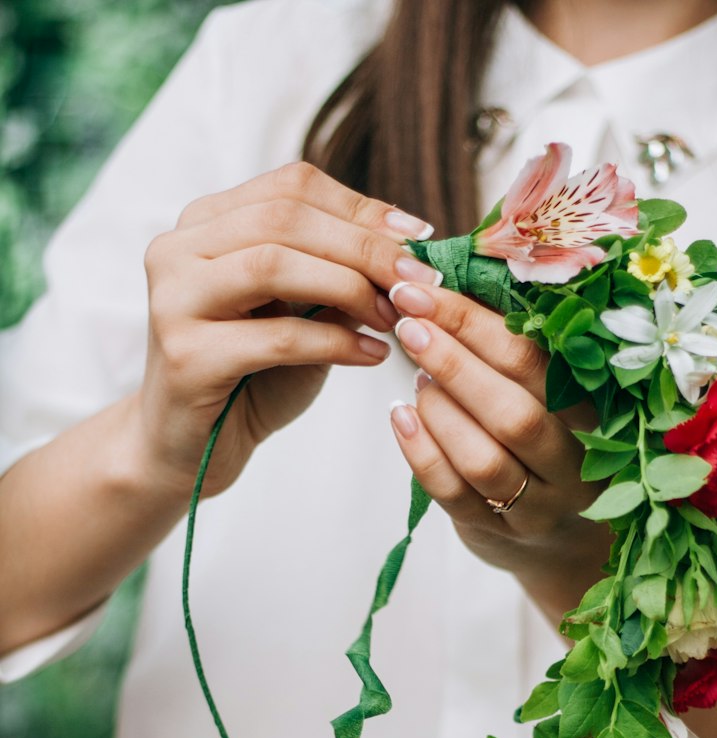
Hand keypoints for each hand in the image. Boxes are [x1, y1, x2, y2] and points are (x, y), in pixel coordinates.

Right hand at [129, 160, 439, 506]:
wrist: (189, 451)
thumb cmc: (252, 380)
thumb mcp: (301, 314)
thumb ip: (336, 274)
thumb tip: (409, 241)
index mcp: (205, 223)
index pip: (292, 186)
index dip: (362, 209)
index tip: (420, 239)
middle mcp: (177, 249)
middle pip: (286, 218)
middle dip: (365, 248)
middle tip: (420, 281)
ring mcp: (174, 300)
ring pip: (274, 265)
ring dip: (350, 287)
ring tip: (395, 317)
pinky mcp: (186, 357)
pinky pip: (276, 338)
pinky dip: (334, 343)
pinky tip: (372, 356)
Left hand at [386, 279, 613, 625]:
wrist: (560, 537)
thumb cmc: (547, 441)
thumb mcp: (552, 392)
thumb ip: (518, 343)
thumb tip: (453, 268)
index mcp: (595, 412)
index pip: (537, 362)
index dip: (476, 323)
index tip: (425, 288)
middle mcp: (574, 465)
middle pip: (515, 414)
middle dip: (455, 361)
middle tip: (409, 322)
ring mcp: (537, 507)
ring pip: (484, 460)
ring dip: (440, 409)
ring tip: (415, 374)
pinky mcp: (498, 535)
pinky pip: (453, 496)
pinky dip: (421, 453)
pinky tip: (401, 417)